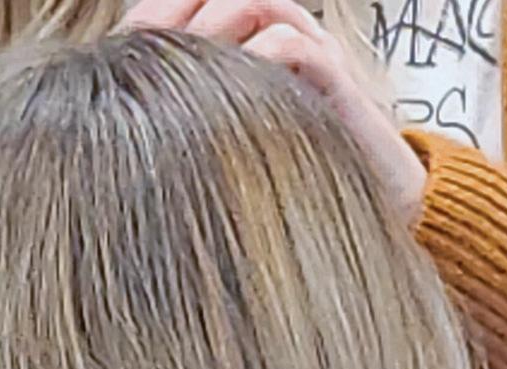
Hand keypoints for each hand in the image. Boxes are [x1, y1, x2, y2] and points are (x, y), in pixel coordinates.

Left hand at [123, 0, 425, 225]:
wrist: (389, 209)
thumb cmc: (307, 183)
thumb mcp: (242, 149)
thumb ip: (201, 127)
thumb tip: (130, 133)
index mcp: (254, 43)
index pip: (196, 3)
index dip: (156, 13)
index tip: (117, 46)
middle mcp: (284, 34)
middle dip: (174, 13)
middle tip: (135, 50)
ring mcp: (312, 51)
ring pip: (253, 1)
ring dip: (212, 27)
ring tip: (180, 65)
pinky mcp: (336, 80)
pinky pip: (291, 42)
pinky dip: (257, 56)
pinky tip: (227, 92)